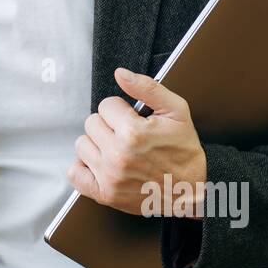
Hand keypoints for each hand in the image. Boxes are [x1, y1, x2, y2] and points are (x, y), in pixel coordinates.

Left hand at [67, 67, 207, 216]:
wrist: (192, 191)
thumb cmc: (185, 151)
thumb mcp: (177, 112)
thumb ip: (147, 88)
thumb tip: (120, 74)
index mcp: (133, 132)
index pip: (106, 105)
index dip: (121, 110)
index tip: (134, 120)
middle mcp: (118, 155)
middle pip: (91, 123)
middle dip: (108, 125)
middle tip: (127, 135)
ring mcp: (109, 176)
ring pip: (82, 144)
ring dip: (97, 144)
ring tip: (117, 149)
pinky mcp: (104, 194)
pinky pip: (75, 173)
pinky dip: (84, 167)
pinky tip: (101, 164)